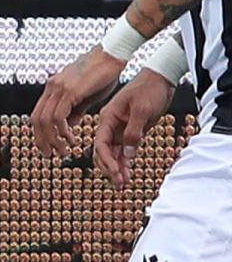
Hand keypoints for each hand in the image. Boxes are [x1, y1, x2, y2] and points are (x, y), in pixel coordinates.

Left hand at [30, 47, 128, 159]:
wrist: (112, 55)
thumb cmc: (102, 74)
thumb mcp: (85, 96)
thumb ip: (75, 110)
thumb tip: (68, 125)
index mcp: (53, 88)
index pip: (38, 115)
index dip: (39, 133)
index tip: (46, 146)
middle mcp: (52, 87)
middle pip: (37, 119)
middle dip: (42, 140)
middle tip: (50, 155)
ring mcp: (59, 88)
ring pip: (46, 120)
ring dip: (52, 139)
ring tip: (63, 150)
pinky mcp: (70, 90)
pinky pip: (59, 115)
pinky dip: (62, 130)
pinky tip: (71, 138)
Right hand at [93, 68, 175, 186]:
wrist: (161, 78)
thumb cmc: (149, 89)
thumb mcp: (142, 110)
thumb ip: (133, 132)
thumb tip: (127, 154)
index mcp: (108, 117)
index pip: (100, 143)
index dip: (106, 160)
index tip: (115, 172)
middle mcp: (111, 124)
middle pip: (103, 151)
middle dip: (109, 168)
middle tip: (119, 183)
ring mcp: (121, 128)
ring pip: (113, 153)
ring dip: (117, 168)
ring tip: (123, 183)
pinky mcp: (132, 131)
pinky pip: (124, 150)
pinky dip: (125, 162)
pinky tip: (127, 172)